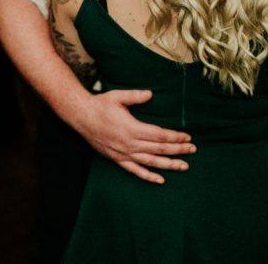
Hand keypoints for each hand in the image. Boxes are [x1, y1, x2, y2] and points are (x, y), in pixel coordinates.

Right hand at [74, 89, 195, 183]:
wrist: (81, 116)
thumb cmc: (99, 105)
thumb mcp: (117, 97)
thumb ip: (135, 96)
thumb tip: (150, 94)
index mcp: (132, 128)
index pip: (160, 135)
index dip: (175, 137)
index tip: (187, 137)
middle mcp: (130, 143)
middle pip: (159, 149)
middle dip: (178, 150)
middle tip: (192, 150)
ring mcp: (124, 153)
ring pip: (151, 162)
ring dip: (169, 164)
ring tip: (184, 166)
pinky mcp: (117, 159)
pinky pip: (135, 170)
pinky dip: (148, 176)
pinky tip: (160, 179)